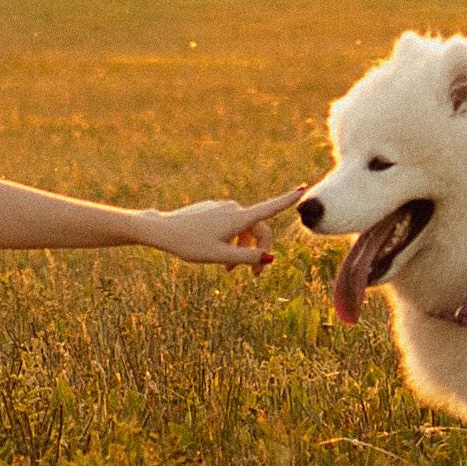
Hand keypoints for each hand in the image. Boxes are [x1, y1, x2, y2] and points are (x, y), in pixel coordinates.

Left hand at [140, 191, 303, 266]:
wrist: (163, 231)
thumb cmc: (190, 244)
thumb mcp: (220, 256)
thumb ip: (246, 257)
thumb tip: (271, 257)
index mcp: (238, 219)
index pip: (269, 208)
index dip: (287, 201)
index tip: (303, 189)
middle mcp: (233, 210)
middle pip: (258, 228)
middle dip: (259, 250)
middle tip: (254, 275)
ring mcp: (222, 208)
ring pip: (243, 229)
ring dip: (242, 248)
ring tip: (228, 270)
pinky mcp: (212, 210)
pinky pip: (229, 225)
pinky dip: (230, 240)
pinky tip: (217, 255)